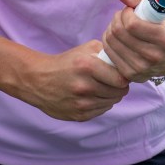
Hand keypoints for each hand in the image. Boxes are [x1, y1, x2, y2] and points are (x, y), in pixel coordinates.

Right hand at [14, 41, 130, 121]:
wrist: (38, 80)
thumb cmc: (66, 63)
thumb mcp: (85, 49)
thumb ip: (107, 52)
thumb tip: (125, 63)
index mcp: (87, 66)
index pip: (121, 80)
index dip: (123, 78)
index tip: (120, 76)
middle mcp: (84, 86)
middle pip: (118, 93)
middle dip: (119, 87)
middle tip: (113, 82)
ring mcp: (81, 103)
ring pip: (110, 103)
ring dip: (110, 96)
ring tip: (102, 88)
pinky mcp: (78, 116)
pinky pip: (101, 111)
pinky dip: (101, 104)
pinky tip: (92, 96)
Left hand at [100, 0, 164, 82]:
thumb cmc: (164, 28)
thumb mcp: (158, 10)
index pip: (132, 25)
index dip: (126, 13)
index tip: (130, 10)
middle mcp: (154, 57)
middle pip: (118, 33)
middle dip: (116, 19)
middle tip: (122, 17)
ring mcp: (143, 69)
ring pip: (111, 43)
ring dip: (111, 30)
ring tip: (119, 27)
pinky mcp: (132, 76)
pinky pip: (110, 55)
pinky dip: (109, 44)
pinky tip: (117, 39)